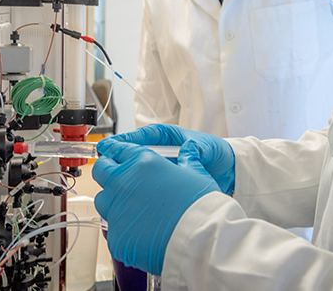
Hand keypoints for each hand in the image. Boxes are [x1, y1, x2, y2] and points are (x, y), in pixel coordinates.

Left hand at [93, 140, 218, 274]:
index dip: (114, 150)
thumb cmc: (199, 206)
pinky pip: (111, 226)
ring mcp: (116, 208)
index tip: (112, 153)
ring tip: (132, 208)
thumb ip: (186, 160)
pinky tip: (139, 229)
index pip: (117, 149)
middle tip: (119, 179)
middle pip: (101, 169)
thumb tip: (187, 154)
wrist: (197, 238)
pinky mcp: (115, 233)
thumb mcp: (196, 172)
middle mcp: (123, 181)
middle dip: (107, 171)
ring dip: (112, 199)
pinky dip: (122, 226)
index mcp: (142, 161)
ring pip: (102, 198)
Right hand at [106, 124, 234, 192]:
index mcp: (168, 137)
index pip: (143, 136)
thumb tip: (190, 148)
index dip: (126, 141)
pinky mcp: (163, 181)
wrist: (229, 171)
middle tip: (103, 164)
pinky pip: (147, 182)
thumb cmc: (216, 153)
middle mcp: (162, 150)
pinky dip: (137, 187)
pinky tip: (127, 195)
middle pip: (135, 153)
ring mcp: (161, 166)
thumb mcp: (206, 148)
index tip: (110, 146)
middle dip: (119, 158)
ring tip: (110, 180)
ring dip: (126, 173)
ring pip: (138, 169)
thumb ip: (197, 149)